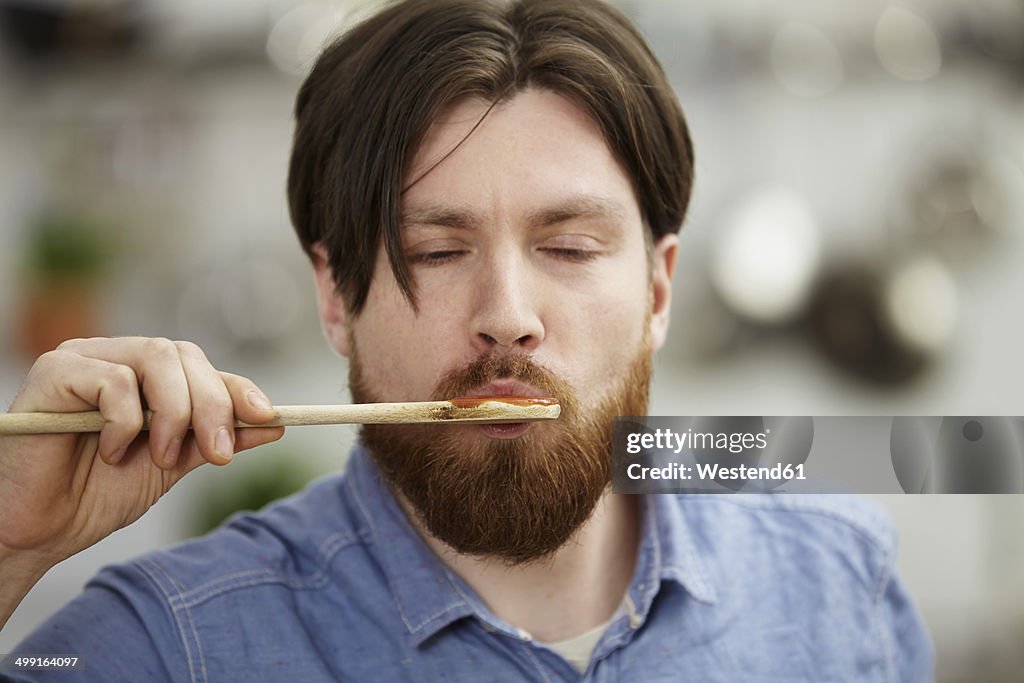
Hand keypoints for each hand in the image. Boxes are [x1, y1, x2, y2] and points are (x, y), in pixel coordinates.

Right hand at [0, 337, 283, 569]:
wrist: (37, 530)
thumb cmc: (95, 495)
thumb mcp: (171, 465)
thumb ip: (215, 440)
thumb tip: (275, 424)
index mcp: (145, 377)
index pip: (202, 367)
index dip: (238, 389)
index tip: (270, 418)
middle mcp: (116, 358)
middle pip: (184, 356)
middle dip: (213, 406)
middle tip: (218, 455)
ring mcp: (84, 359)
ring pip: (157, 358)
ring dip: (175, 413)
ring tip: (162, 457)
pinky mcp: (55, 371)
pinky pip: (114, 381)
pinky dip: (126, 422)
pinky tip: (111, 452)